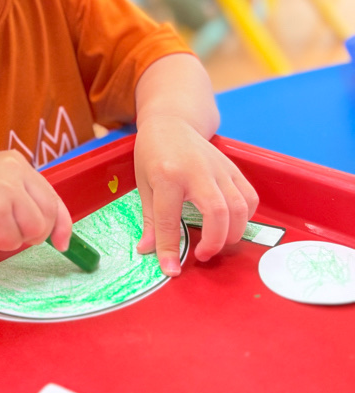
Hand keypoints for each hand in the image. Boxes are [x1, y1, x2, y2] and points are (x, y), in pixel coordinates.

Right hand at [0, 151, 72, 252]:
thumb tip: (51, 230)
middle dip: (34, 234)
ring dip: (13, 238)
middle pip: (47, 215)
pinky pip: (12, 240)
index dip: (62, 223)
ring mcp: (5, 188)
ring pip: (33, 230)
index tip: (62, 242)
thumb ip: (22, 197)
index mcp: (17, 163)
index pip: (52, 196)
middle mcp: (15, 171)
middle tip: (11, 233)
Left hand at [133, 116, 258, 275]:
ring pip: (239, 206)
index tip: (172, 270)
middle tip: (202, 254)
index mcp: (168, 176)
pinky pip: (249, 197)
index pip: (169, 219)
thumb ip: (150, 220)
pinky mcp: (233, 169)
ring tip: (216, 243)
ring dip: (232, 233)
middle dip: (214, 241)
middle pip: (217, 212)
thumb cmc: (154, 153)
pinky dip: (245, 217)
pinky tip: (230, 225)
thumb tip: (148, 251)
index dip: (170, 248)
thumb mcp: (144, 184)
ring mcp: (220, 169)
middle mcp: (198, 172)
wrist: (172, 123)